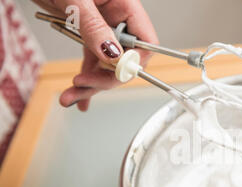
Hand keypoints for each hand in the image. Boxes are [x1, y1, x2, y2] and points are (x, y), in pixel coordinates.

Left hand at [32, 0, 158, 110]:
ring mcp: (104, 27)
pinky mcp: (88, 33)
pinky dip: (86, 76)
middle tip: (83, 86)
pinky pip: (93, 60)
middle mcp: (117, 18)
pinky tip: (78, 92)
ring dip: (90, 84)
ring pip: (106, 64)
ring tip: (70, 97)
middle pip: (125, 59)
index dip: (133, 62)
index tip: (113, 74)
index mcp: (125, 4)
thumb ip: (95, 26)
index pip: (144, 42)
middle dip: (105, 79)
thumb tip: (114, 54)